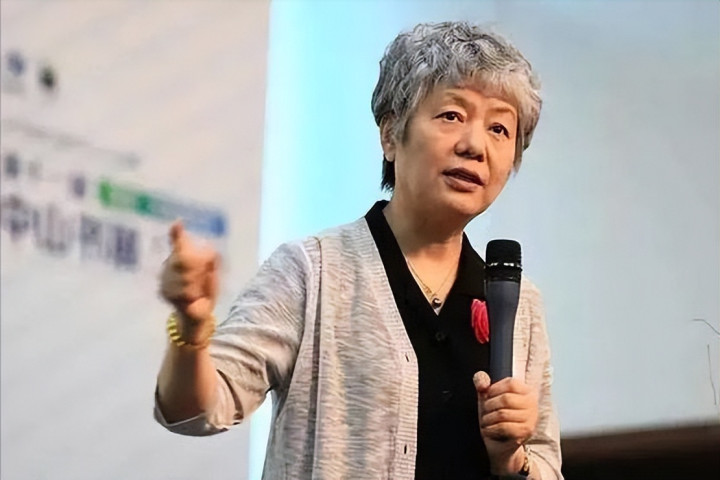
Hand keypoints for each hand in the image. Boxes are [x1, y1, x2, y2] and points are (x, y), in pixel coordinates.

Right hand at [159, 221, 218, 343]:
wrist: (197, 315)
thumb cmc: (205, 290)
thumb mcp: (211, 275)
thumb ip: (210, 262)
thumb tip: (212, 251)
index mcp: (179, 259)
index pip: (178, 244)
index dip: (177, 234)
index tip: (178, 223)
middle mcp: (168, 267)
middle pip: (183, 260)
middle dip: (197, 267)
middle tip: (206, 274)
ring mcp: (165, 280)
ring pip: (184, 277)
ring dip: (196, 283)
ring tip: (198, 290)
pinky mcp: (166, 293)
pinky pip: (182, 291)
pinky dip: (192, 294)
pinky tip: (194, 297)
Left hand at [473, 371, 537, 474]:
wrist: (501, 444)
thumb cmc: (495, 416)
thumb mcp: (487, 395)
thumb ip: (481, 381)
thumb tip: (482, 384)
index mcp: (526, 390)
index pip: (511, 383)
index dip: (494, 389)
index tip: (489, 397)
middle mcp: (533, 403)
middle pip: (505, 399)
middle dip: (488, 406)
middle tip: (485, 412)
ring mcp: (531, 418)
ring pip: (502, 414)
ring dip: (487, 419)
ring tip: (486, 421)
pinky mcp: (526, 432)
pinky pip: (503, 427)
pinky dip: (490, 429)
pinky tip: (488, 429)